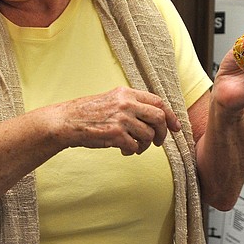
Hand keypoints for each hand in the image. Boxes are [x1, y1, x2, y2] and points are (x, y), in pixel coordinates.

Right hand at [51, 87, 181, 155]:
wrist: (67, 122)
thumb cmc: (89, 113)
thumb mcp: (112, 100)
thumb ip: (132, 104)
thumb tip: (154, 116)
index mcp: (126, 93)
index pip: (158, 102)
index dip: (170, 116)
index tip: (176, 127)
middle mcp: (126, 103)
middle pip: (158, 117)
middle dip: (162, 132)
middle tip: (158, 142)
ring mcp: (121, 119)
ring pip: (148, 134)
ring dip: (145, 145)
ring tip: (135, 148)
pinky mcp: (115, 134)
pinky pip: (135, 146)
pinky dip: (132, 151)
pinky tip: (124, 151)